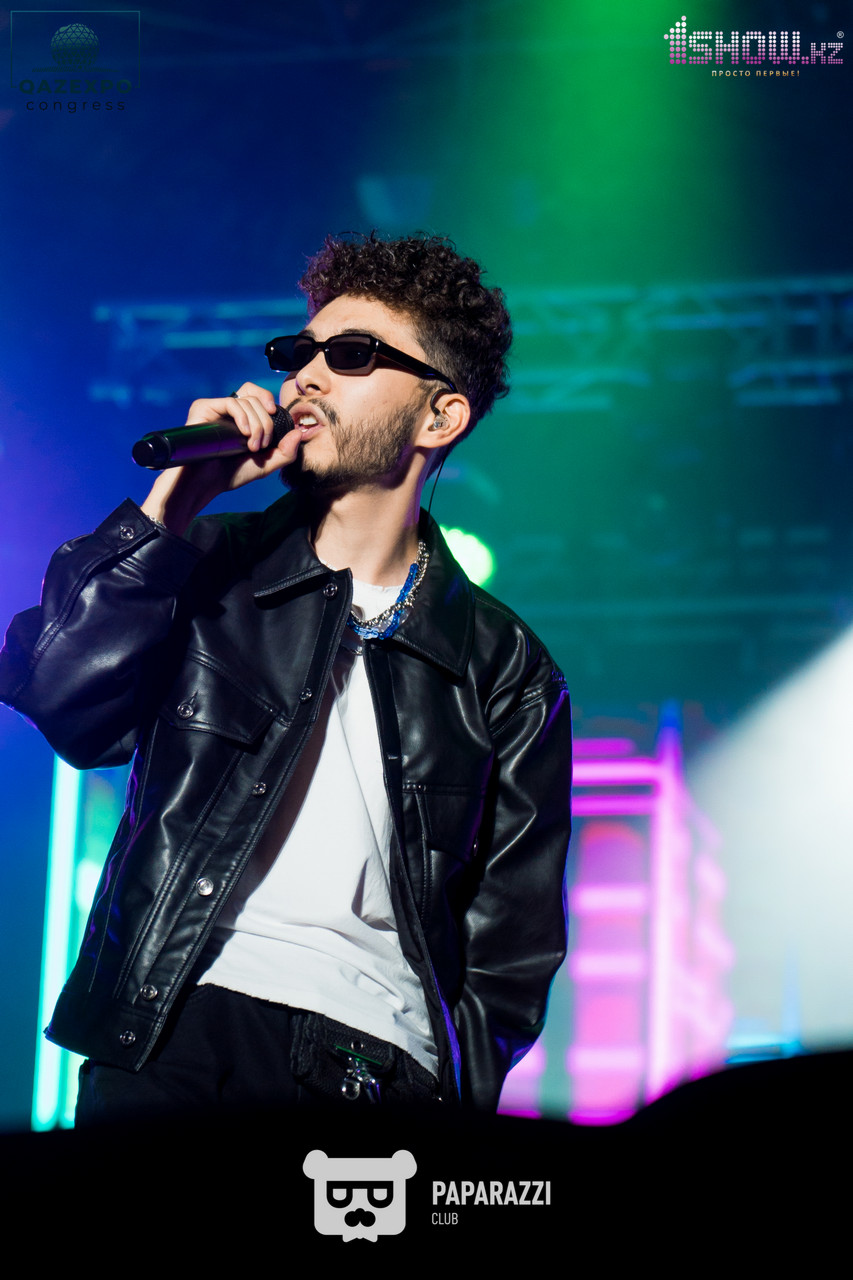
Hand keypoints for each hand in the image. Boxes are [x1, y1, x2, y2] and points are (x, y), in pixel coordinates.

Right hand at [140, 383, 304, 534]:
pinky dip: (243, 417)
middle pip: (255, 398)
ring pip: (246, 400)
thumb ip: (285, 452)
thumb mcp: (264, 465)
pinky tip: (245, 434)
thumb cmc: (230, 475)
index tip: (275, 416)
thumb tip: (299, 433)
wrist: (205, 484)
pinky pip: (231, 402)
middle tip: (261, 445)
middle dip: (266, 422)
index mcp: (241, 418)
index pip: (256, 395)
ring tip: (252, 447)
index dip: (268, 400)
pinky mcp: (203, 408)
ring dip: (257, 425)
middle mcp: (227, 410)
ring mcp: (215, 408)